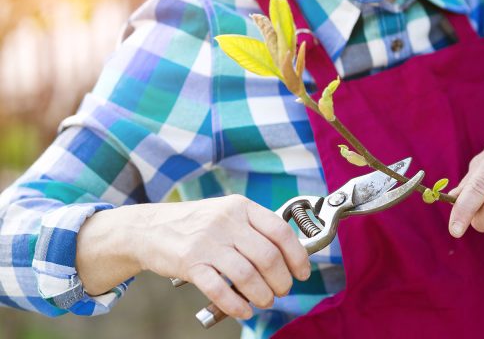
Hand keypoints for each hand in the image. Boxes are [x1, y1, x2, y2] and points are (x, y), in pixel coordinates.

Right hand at [77, 195, 310, 319]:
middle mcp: (226, 221)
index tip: (302, 273)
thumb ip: (254, 229)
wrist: (149, 228)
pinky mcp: (189, 263)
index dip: (297, 256)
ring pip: (247, 275)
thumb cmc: (196, 225)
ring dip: (262, 295)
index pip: (280, 231)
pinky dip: (236, 304)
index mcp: (241, 207)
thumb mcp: (227, 214)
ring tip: (264, 301)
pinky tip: (244, 310)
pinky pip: (219, 289)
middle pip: (268, 256)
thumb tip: (289, 257)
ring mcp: (207, 241)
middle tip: (282, 291)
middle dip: (281, 280)